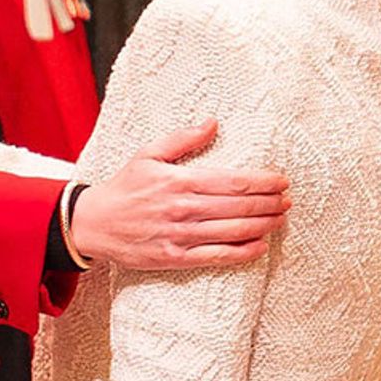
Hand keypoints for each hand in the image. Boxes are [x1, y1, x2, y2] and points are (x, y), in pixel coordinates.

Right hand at [70, 119, 289, 269]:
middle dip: (270, 202)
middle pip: (241, 206)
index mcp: (179, 181)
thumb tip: (212, 123)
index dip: (264, 181)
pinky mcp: (176, 257)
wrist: (93, 223)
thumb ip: (181, 139)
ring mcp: (181, 235)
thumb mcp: (146, 155)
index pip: (234, 181)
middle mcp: (183, 208)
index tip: (281, 180)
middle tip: (287, 199)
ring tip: (280, 218)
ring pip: (235, 231)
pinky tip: (261, 245)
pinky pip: (219, 256)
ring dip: (264, 225)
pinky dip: (245, 252)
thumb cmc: (123, 188)